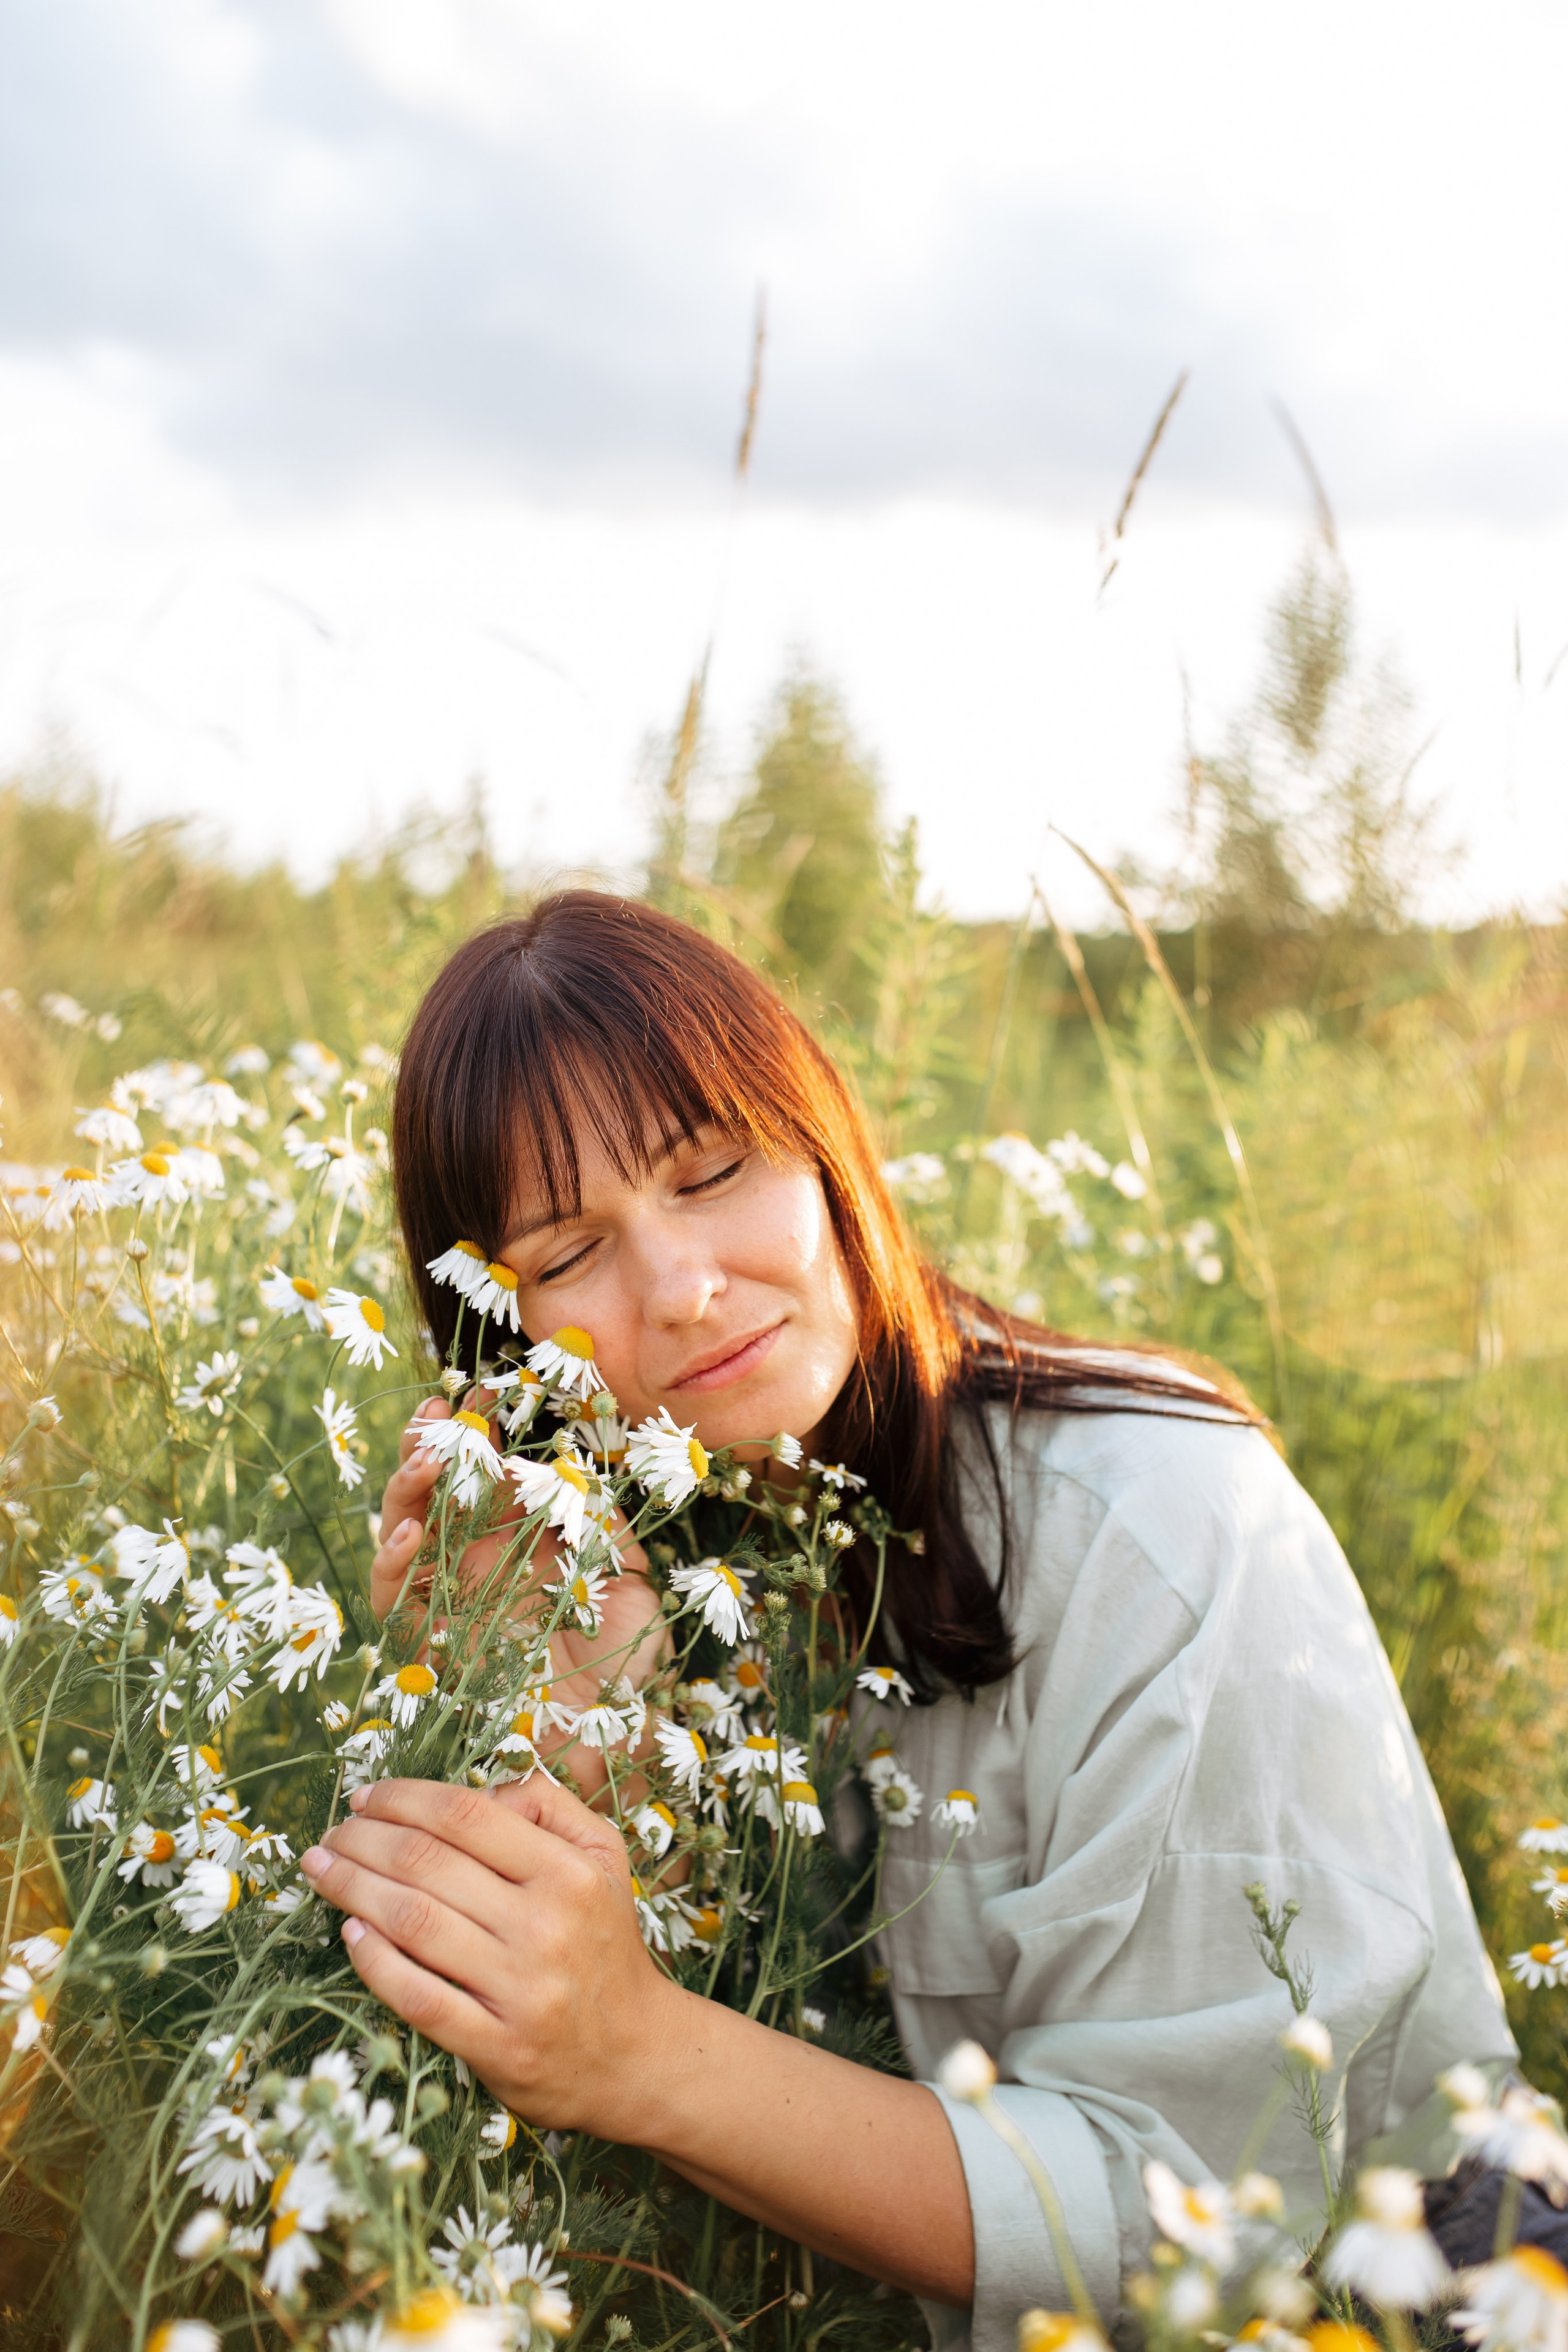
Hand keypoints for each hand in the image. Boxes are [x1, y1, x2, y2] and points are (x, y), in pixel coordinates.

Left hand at [301, 1774, 682, 2140]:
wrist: (634, 2052)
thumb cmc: (604, 1941)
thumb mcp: (603, 1856)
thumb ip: (549, 1806)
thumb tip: (482, 1784)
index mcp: (568, 1872)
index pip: (466, 1815)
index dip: (404, 1797)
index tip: (366, 1795)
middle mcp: (545, 1926)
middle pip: (427, 1864)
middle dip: (362, 1839)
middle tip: (330, 1833)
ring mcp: (520, 1990)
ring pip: (413, 1923)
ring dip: (352, 1889)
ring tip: (320, 1871)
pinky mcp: (496, 2047)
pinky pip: (418, 1997)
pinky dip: (374, 1962)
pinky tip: (349, 1934)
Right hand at [369, 1395, 666, 1730]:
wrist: (602, 1741)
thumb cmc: (622, 1662)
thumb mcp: (629, 1580)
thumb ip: (604, 1524)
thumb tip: (578, 1471)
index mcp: (517, 1542)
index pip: (487, 1474)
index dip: (481, 1431)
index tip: (486, 1391)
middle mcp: (472, 1563)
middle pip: (436, 1491)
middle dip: (433, 1444)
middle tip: (441, 1408)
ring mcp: (444, 1600)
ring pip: (404, 1530)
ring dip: (407, 1489)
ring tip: (426, 1456)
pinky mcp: (422, 1643)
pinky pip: (392, 1599)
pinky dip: (392, 1562)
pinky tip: (409, 1532)